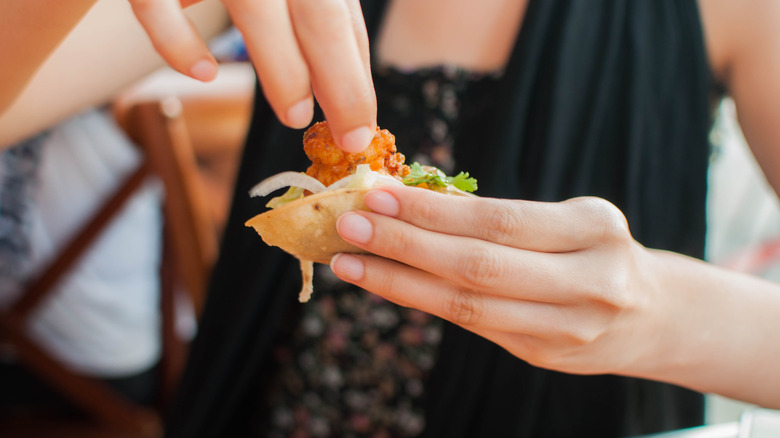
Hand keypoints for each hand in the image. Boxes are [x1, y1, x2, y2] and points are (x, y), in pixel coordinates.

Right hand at [128, 0, 375, 150]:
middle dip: (342, 81)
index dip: (357, 70)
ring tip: (296, 116)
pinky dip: (178, 40)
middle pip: (318, 11)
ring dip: (283, 68)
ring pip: (255, 4)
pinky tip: (204, 72)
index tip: (365, 124)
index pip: (341, 11)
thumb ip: (307, 12)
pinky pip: (154, 1)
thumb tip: (340, 86)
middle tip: (351, 137)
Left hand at [330, 185, 666, 375]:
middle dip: (404, 246)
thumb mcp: (567, 220)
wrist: (652, 316)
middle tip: (348, 225)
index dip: (433, 213)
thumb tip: (414, 201)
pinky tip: (386, 284)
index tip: (378, 195)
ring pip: (467, 305)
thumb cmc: (597, 251)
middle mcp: (588, 283)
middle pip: (478, 266)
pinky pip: (470, 324)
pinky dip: (422, 301)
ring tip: (349, 262)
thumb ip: (500, 217)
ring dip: (399, 282)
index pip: (498, 222)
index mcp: (596, 231)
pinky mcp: (543, 356)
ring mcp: (566, 329)